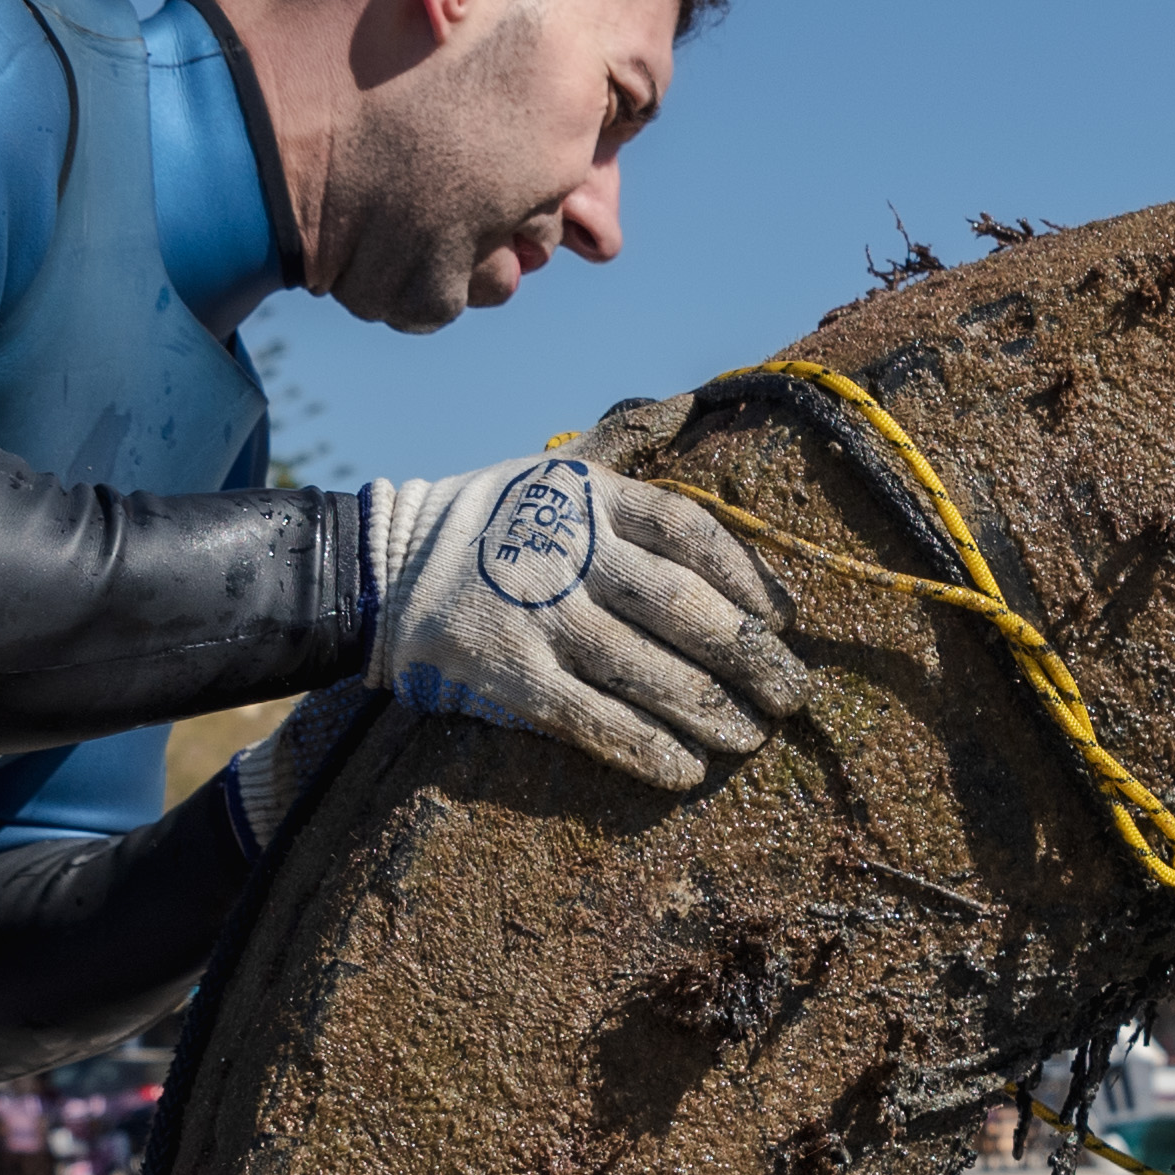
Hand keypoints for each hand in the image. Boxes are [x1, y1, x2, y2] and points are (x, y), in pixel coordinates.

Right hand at [365, 451, 811, 789]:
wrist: (384, 563)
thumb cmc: (492, 519)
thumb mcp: (555, 470)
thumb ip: (625, 446)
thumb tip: (692, 404)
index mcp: (590, 498)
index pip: (688, 531)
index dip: (746, 578)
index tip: (783, 619)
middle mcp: (570, 552)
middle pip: (680, 607)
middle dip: (747, 656)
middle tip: (790, 694)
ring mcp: (538, 614)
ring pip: (645, 669)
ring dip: (709, 710)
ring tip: (751, 737)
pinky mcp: (510, 671)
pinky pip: (591, 719)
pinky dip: (643, 748)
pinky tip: (684, 771)